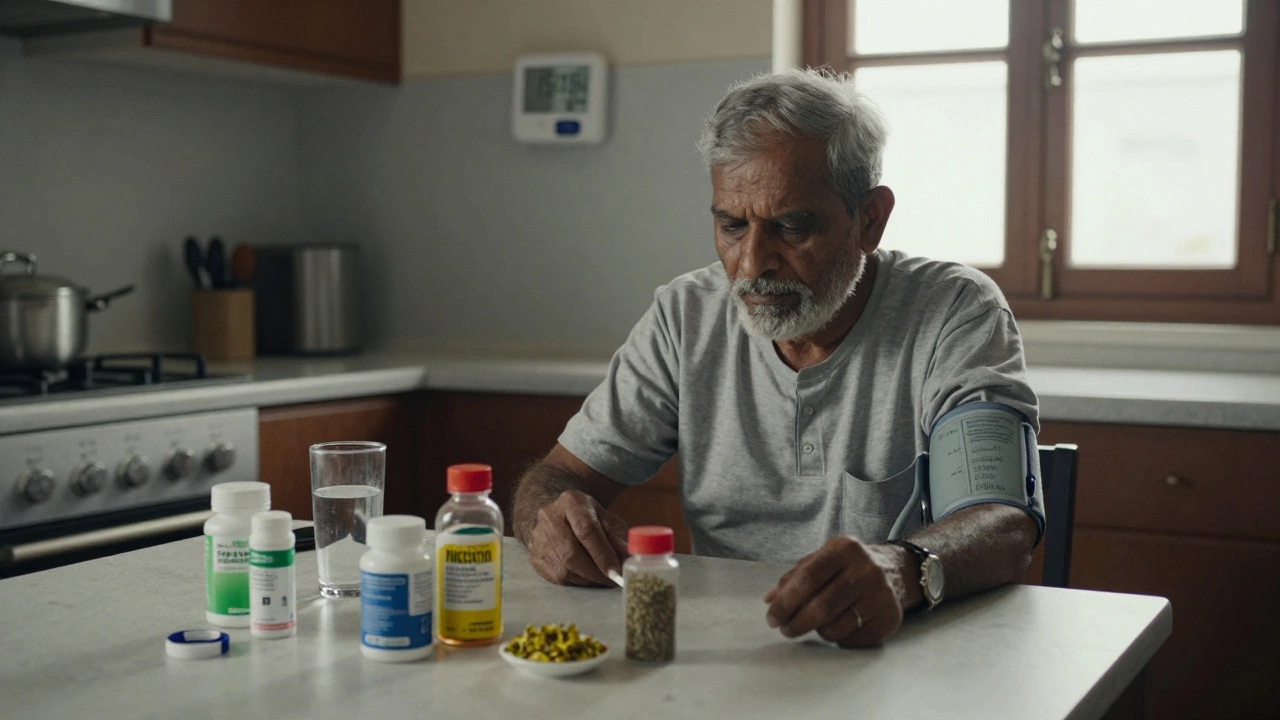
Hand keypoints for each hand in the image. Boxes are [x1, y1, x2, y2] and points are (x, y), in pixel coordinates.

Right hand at [526, 490, 629, 586]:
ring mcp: (538, 538)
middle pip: (572, 554)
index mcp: (571, 502)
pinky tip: (585, 576)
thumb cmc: (584, 516)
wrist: (555, 513)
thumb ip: (616, 537)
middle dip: (595, 572)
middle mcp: (549, 518)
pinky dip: (575, 581)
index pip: (586, 531)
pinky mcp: (534, 556)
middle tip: (612, 580)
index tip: (616, 571)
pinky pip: (556, 577)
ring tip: (601, 577)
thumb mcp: (603, 517)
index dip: (602, 554)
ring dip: (587, 579)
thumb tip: (630, 559)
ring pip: (564, 569)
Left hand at [763, 536, 916, 647]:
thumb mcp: (822, 560)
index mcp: (845, 549)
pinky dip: (838, 638)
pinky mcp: (889, 618)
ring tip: (813, 624)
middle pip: (821, 607)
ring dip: (817, 631)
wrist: (893, 571)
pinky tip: (838, 626)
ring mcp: (881, 595)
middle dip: (796, 623)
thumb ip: (794, 577)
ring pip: (835, 627)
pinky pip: (852, 639)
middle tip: (785, 629)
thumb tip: (770, 599)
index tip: (772, 617)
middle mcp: (867, 570)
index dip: (785, 601)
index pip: (808, 577)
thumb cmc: (847, 566)